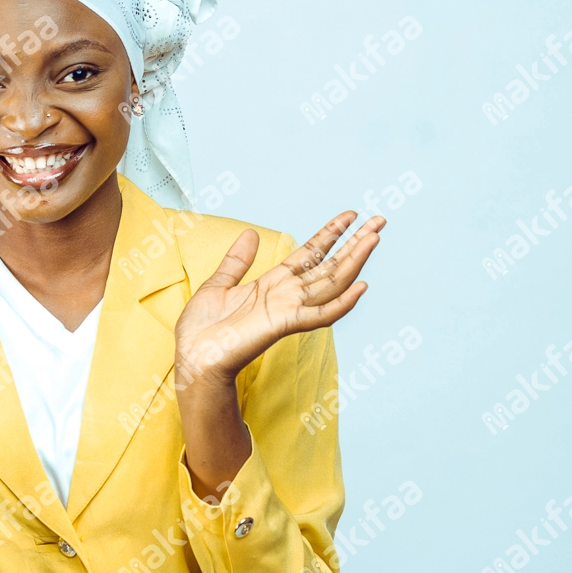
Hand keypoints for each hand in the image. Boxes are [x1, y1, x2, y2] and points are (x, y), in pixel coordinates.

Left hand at [174, 212, 384, 387]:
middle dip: (354, 243)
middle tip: (379, 220)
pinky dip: (341, 303)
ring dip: (354, 261)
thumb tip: (250, 233)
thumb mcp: (219, 284)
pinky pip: (319, 315)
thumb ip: (237, 261)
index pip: (310, 254)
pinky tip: (360, 287)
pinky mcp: (283, 325)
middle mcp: (286, 295)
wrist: (192, 357)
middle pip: (329, 265)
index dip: (331, 234)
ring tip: (374, 238)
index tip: (350, 215)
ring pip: (331, 283)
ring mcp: (288, 310)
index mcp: (273, 284)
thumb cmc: (202, 329)